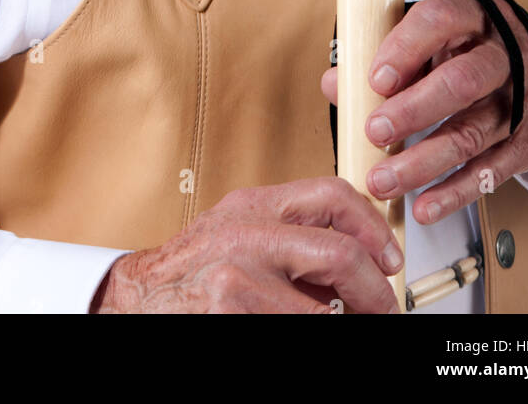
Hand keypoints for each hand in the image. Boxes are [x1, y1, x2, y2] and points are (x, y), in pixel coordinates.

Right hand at [88, 177, 403, 313]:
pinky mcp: (234, 317)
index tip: (389, 259)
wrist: (138, 299)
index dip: (373, 229)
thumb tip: (359, 252)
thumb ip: (290, 232)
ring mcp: (240, 280)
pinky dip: (315, 332)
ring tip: (339, 323)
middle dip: (376, 291)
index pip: (333, 196)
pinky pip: (300, 328)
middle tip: (385, 308)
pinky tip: (299, 327)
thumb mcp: (240, 230)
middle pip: (341, 254)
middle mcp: (248, 236)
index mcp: (255, 206)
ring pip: (324, 310)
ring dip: (341, 322)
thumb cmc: (192, 269)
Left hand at [321, 0, 527, 223]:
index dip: (405, 50)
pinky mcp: (525, 144)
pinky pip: (489, 172)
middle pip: (461, 82)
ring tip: (382, 181)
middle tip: (374, 131)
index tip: (375, 80)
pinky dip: (454, 193)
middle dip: (413, 110)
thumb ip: (386, 56)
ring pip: (471, 133)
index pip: (439, 22)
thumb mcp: (438, 39)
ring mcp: (518, 102)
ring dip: (423, 162)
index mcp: (472, 19)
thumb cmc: (475, 53)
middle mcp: (501, 57)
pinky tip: (423, 206)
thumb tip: (334, 83)